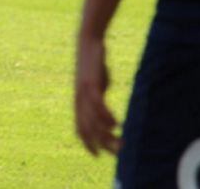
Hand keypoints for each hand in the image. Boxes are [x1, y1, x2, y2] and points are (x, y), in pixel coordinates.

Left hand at [75, 35, 119, 155]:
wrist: (88, 42)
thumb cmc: (94, 64)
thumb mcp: (97, 84)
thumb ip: (100, 98)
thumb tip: (105, 110)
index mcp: (78, 103)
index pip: (79, 129)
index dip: (87, 143)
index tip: (97, 155)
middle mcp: (78, 101)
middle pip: (87, 129)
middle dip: (101, 144)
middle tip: (117, 152)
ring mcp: (83, 93)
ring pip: (93, 121)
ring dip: (107, 134)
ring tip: (121, 142)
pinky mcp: (90, 84)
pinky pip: (98, 106)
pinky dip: (107, 118)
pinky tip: (117, 124)